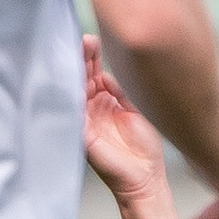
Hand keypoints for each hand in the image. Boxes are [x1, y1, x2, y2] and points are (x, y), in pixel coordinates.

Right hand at [79, 37, 169, 206]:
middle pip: (81, 78)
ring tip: (78, 54)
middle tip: (83, 41)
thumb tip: (107, 70)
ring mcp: (84, 122)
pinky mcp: (83, 137)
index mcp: (104, 100)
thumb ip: (122, 89)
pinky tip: (74, 84)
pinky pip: (73, 115)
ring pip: (74, 92)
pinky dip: (72, 100)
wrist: (146, 179)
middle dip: (81, 59)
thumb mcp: (136, 108)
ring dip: (75, 74)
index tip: (91, 39)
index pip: (93, 72)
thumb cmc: (143, 148)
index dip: (91, 56)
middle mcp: (91, 108)